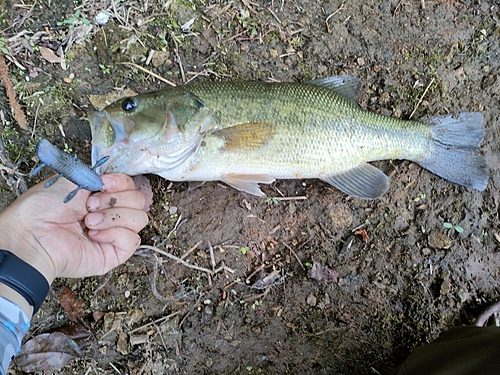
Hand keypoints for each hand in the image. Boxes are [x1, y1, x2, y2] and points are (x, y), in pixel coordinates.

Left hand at [0, 174, 148, 284]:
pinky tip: (94, 235)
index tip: (103, 183)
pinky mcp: (114, 253)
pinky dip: (115, 233)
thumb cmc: (43, 208)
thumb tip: (114, 177)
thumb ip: (98, 174)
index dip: (122, 183)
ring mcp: (113, 234)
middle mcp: (110, 214)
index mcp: (102, 196)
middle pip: (140, 201)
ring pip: (139, 219)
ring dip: (114, 217)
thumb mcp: (73, 179)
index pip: (131, 186)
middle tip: (89, 206)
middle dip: (115, 200)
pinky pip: (133, 240)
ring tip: (89, 221)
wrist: (33, 234)